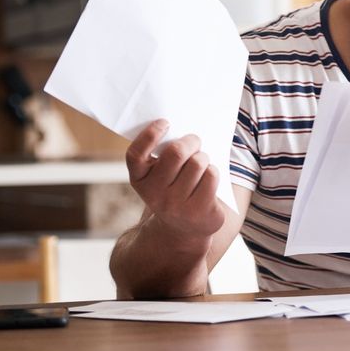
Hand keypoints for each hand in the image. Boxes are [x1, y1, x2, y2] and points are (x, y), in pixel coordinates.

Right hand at [125, 120, 225, 240]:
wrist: (184, 228)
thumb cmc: (174, 188)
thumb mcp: (161, 175)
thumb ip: (164, 156)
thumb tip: (185, 129)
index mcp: (140, 180)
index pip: (136, 155)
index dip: (149, 135)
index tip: (165, 122)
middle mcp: (154, 195)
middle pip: (176, 153)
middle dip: (190, 140)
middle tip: (194, 140)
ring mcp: (176, 205)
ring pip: (198, 162)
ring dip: (203, 157)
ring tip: (201, 163)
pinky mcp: (199, 210)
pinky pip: (211, 175)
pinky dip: (213, 171)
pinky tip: (208, 178)